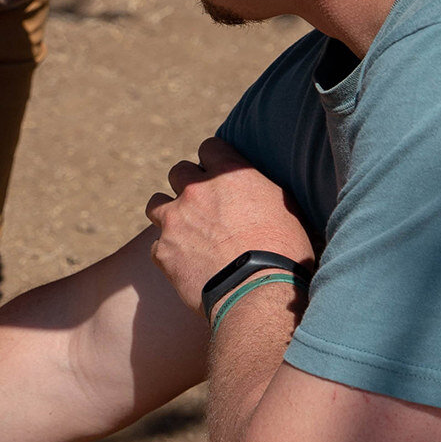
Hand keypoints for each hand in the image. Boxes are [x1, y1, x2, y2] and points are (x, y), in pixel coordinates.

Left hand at [145, 136, 313, 313]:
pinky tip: (185, 262)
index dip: (213, 162)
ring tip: (184, 230)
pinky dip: (168, 252)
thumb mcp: (284, 207)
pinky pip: (156, 245)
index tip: (218, 175)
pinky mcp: (162, 251)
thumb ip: (259, 189)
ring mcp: (175, 220)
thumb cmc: (283, 252)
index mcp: (229, 174)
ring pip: (156, 204)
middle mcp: (196, 191)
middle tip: (202, 206)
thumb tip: (256, 188)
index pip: (210, 147)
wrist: (259, 294)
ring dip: (169, 213)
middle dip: (188, 185)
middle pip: (179, 171)